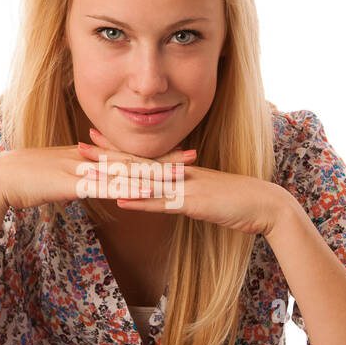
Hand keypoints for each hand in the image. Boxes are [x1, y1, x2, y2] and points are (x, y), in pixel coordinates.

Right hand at [0, 139, 199, 215]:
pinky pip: (104, 186)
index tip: (177, 154)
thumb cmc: (22, 183)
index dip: (152, 155)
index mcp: (84, 156)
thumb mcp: (55, 180)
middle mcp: (87, 158)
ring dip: (153, 173)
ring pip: (124, 171)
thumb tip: (92, 186)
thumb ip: (75, 181)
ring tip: (180, 174)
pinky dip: (126, 188)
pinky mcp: (71, 182)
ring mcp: (80, 169)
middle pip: (132, 158)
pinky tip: (145, 191)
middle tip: (193, 157)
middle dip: (164, 159)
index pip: (125, 155)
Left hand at [79, 126, 286, 237]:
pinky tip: (119, 199)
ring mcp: (185, 187)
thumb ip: (185, 192)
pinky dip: (140, 201)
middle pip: (137, 163)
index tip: (95, 138)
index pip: (144, 157)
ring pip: (144, 180)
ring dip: (115, 178)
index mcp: (181, 170)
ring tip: (87, 174)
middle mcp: (179, 173)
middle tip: (79, 146)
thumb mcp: (205, 195)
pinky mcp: (193, 203)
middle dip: (107, 155)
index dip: (118, 148)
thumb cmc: (238, 202)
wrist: (265, 205)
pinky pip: (162, 202)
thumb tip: (167, 193)